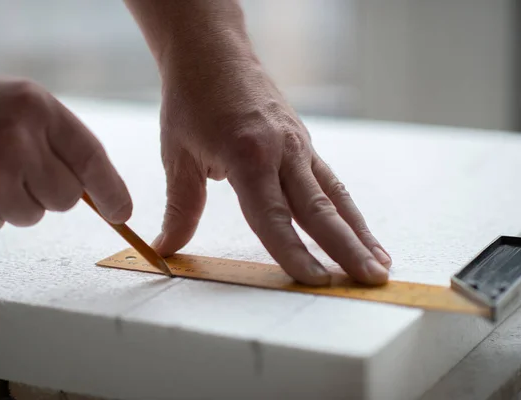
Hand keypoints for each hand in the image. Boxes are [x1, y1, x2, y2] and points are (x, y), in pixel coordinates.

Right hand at [0, 71, 130, 232]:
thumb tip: (94, 191)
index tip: (121, 212)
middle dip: (49, 192)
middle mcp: (19, 140)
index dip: (111, 190)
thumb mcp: (20, 103)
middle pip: (66, 198)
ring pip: (33, 215)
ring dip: (14, 202)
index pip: (92, 158)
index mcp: (37, 109)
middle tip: (16, 168)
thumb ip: (58, 140)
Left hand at [152, 60, 390, 284]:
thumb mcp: (178, 155)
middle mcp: (282, 151)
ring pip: (334, 196)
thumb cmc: (192, 100)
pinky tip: (360, 229)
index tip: (315, 281)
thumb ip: (180, 208)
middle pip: (318, 209)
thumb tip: (164, 249)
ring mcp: (298, 145)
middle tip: (373, 281)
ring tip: (380, 263)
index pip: (273, 217)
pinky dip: (348, 209)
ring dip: (359, 232)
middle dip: (347, 249)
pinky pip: (330, 181)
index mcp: (248, 156)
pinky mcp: (303, 142)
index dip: (293, 253)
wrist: (212, 52)